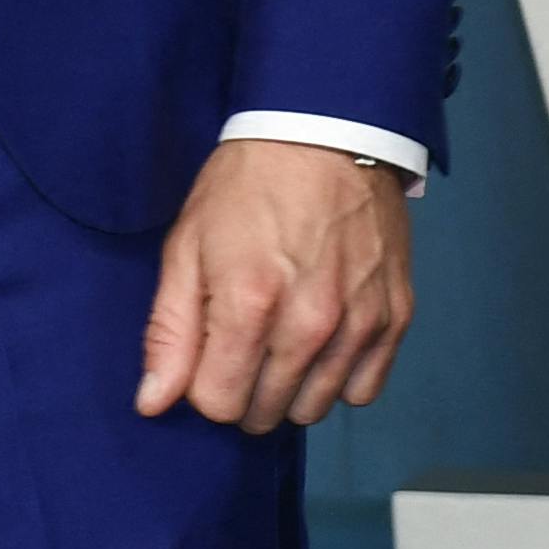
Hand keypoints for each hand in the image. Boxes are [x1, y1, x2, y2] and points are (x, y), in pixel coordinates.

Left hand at [134, 140, 412, 430]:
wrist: (323, 135)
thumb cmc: (245, 187)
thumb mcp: (186, 245)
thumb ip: (169, 331)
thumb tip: (152, 404)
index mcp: (248, 303)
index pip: (218, 403)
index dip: (202, 384)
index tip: (205, 353)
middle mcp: (309, 324)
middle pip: (264, 412)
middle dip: (242, 389)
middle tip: (239, 342)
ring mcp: (359, 323)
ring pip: (314, 409)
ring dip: (288, 388)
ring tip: (279, 339)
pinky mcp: (395, 317)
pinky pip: (364, 392)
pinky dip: (339, 379)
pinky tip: (321, 343)